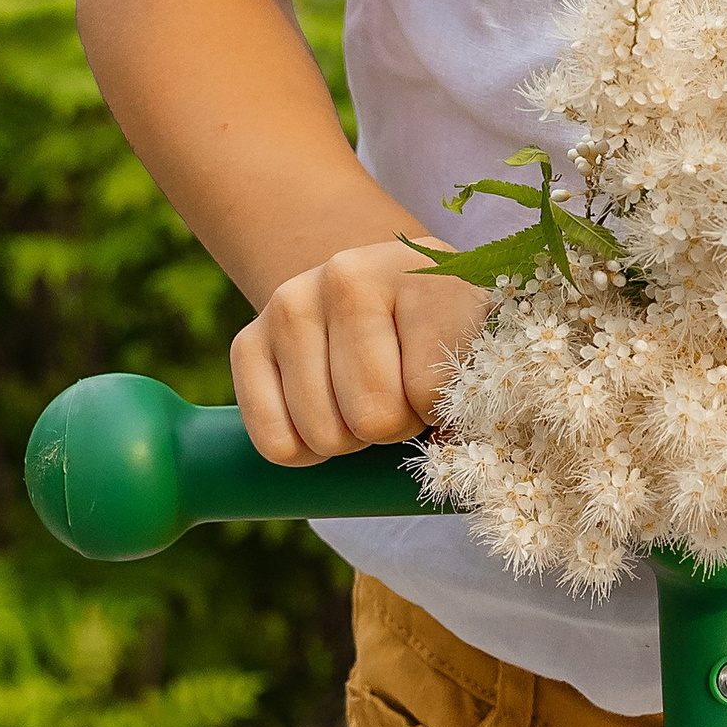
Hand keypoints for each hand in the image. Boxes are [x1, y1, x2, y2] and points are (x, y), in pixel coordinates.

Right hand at [230, 238, 488, 463]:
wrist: (377, 284)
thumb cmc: (438, 328)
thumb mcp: (474, 343)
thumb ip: (479, 393)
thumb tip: (450, 453)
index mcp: (422, 273)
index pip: (429, 391)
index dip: (437, 414)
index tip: (440, 390)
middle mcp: (348, 275)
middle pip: (374, 417)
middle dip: (392, 428)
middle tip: (398, 398)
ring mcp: (291, 304)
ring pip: (324, 434)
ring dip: (349, 441)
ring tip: (362, 400)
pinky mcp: (247, 340)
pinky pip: (275, 441)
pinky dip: (302, 452)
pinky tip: (323, 415)